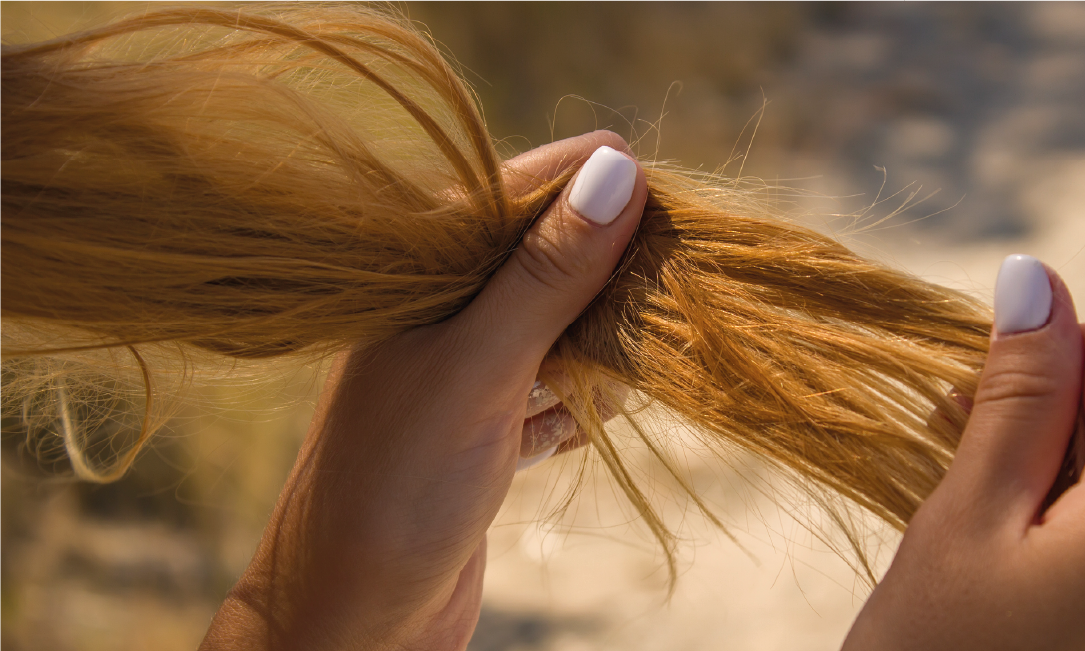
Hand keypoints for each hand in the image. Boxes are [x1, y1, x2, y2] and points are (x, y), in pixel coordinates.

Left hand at [200, 130, 646, 649]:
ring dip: (602, 346)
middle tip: (666, 292)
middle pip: (549, 259)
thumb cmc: (395, 488)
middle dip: (610, 275)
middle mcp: (439, 311)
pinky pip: (553, 390)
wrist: (353, 622)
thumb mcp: (478, 369)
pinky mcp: (485, 427)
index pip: (519, 192)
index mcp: (417, 272)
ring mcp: (463, 371)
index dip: (595, 189)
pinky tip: (593, 420)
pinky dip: (581, 403)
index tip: (670, 201)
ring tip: (630, 368)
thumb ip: (545, 274)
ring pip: (558, 327)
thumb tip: (618, 168)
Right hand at [843, 255, 1084, 649]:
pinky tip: (1024, 571)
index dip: (1043, 364)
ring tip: (989, 537)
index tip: (972, 418)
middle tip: (965, 481)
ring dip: (1057, 477)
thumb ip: (1015, 397)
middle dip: (1050, 423)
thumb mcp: (966, 521)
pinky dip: (1080, 527)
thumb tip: (1035, 278)